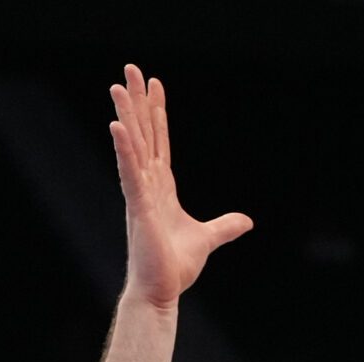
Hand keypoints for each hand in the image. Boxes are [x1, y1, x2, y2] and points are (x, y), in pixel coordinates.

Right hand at [109, 65, 252, 310]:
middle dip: (137, 101)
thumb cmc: (175, 266)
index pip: (159, 141)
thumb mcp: (208, 239)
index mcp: (162, 187)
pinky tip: (117, 126)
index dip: (157, 112)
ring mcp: (140, 193)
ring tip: (118, 86)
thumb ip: (225, 226)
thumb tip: (246, 222)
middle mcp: (147, 184)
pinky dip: (124, 149)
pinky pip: (129, 172)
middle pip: (143, 133)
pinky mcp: (139, 207)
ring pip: (132, 145)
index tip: (155, 85)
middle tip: (130, 69)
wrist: (162, 291)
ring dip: (126, 115)